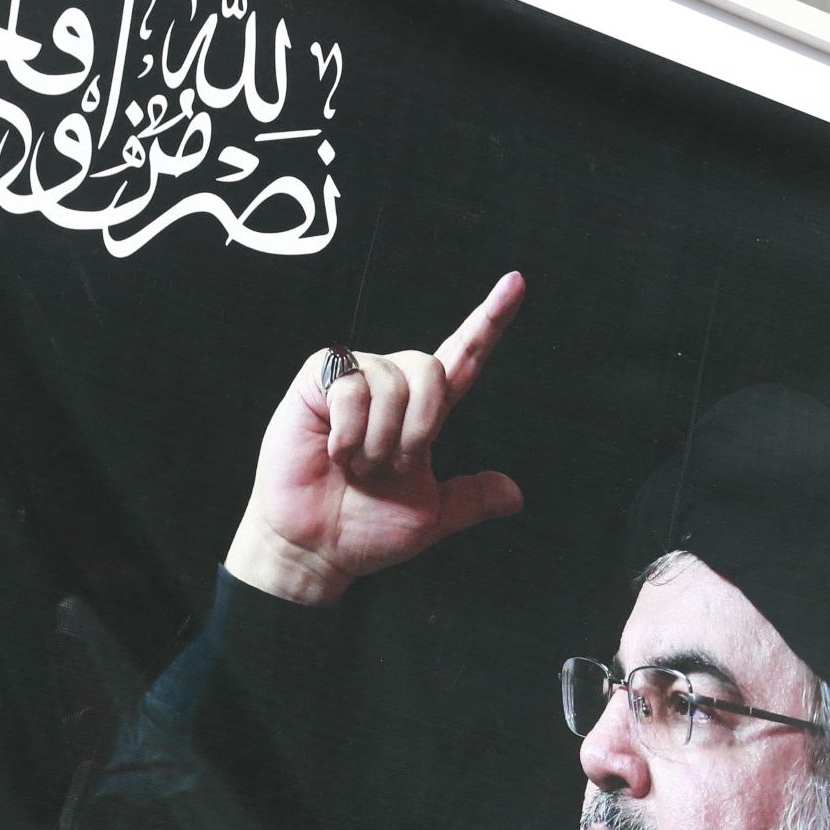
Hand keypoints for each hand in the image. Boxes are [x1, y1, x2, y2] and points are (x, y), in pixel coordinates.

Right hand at [224, 272, 527, 605]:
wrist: (314, 547)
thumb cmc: (363, 529)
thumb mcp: (430, 517)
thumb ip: (471, 499)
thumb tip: (515, 496)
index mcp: (424, 410)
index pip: (463, 357)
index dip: (489, 320)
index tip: (515, 283)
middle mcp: (392, 385)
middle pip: (432, 370)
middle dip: (418, 429)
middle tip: (388, 467)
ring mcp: (355, 378)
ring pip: (392, 384)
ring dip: (378, 440)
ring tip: (356, 464)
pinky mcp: (319, 379)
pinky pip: (352, 389)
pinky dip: (349, 433)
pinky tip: (333, 451)